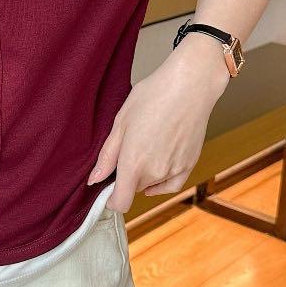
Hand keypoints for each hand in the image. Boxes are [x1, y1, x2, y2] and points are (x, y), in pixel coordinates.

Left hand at [89, 34, 230, 212]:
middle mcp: (155, 172)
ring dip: (145, 176)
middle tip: (127, 150)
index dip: (111, 199)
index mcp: (133, 163)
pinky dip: (162, 182)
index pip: (120, 202)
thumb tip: (95, 179)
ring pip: (151, 185)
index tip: (107, 188)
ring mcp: (174, 170)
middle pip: (134, 190)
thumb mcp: (120, 122)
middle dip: (126, 178)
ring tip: (146, 145)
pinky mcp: (189, 164)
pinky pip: (171, 185)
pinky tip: (157, 169)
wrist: (190, 84)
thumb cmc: (153, 96)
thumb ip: (107, 155)